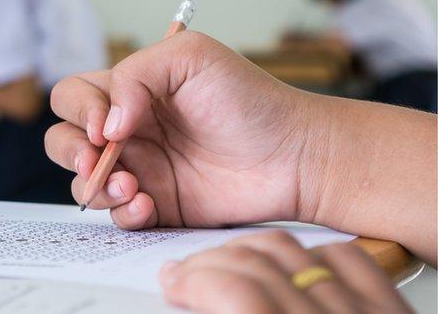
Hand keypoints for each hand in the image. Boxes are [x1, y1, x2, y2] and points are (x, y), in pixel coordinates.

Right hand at [45, 31, 320, 228]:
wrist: (293, 155)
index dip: (78, 110)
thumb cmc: (248, 98)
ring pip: (82, 183)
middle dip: (70, 152)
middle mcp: (126, 131)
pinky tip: (149, 203)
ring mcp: (138, 170)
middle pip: (63, 140)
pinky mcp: (155, 206)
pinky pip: (117, 216)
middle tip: (97, 160)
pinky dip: (123, 212)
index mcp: (128, 92)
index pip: (73, 96)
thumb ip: (134, 75)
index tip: (106, 125)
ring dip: (95, 186)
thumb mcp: (189, 57)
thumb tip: (106, 127)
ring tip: (132, 186)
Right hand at [159, 231, 410, 312]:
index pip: (239, 296)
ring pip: (294, 254)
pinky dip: (306, 253)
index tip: (172, 284)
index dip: (195, 282)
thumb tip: (187, 295)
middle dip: (207, 265)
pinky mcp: (389, 310)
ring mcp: (364, 311)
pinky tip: (285, 257)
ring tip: (221, 262)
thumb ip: (227, 309)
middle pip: (257, 268)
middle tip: (180, 274)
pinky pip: (341, 260)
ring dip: (247, 252)